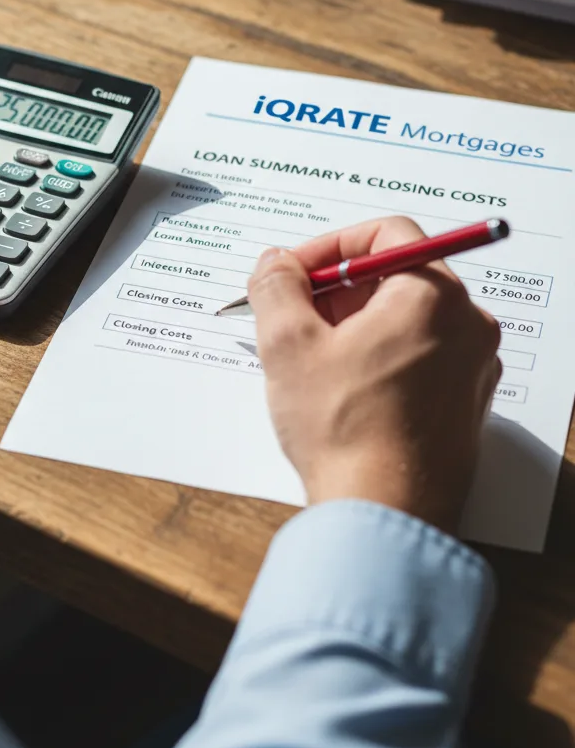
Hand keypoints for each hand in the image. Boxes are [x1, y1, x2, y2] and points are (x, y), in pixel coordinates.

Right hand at [249, 217, 501, 532]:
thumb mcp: (288, 344)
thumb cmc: (344, 431)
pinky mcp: (462, 402)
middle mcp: (467, 324)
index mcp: (433, 296)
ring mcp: (471, 366)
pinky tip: (338, 387)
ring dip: (352, 323)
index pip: (387, 233)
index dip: (330, 245)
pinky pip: (417, 355)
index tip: (294, 273)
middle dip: (335, 289)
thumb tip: (276, 264)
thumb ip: (277, 286)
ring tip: (308, 358)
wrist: (385, 513)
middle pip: (396, 275)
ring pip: (404, 318)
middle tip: (292, 316)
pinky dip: (376, 355)